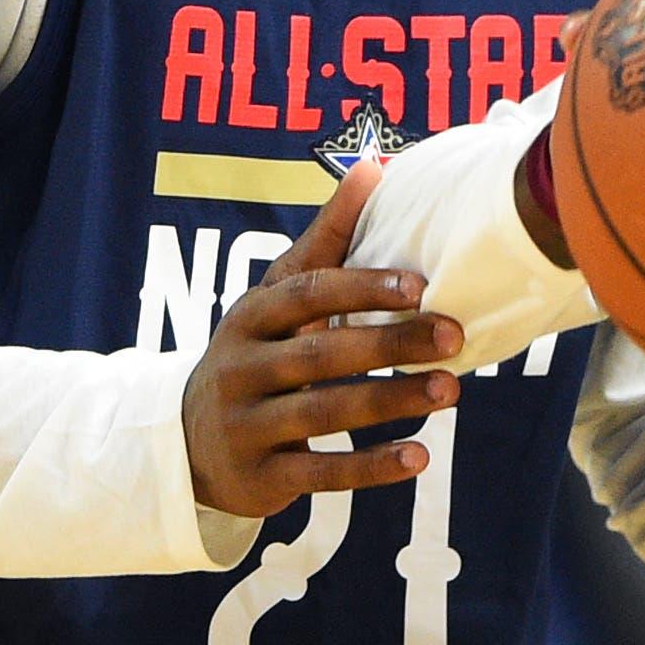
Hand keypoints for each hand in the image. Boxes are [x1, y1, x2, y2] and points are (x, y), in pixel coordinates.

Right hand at [180, 159, 462, 519]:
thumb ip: (326, 238)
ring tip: (450, 390)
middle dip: (390, 343)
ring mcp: (247, 425)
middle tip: (454, 336)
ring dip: (390, 400)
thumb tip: (374, 167)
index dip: (361, 287)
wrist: (190, 442)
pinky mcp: (260, 477)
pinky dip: (371, 467)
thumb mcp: (276, 296)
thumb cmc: (257, 351)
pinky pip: (320, 473)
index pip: (305, 294)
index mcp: (250, 316)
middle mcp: (242, 368)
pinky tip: (420, 457)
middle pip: (320, 353)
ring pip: (323, 413)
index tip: (422, 284)